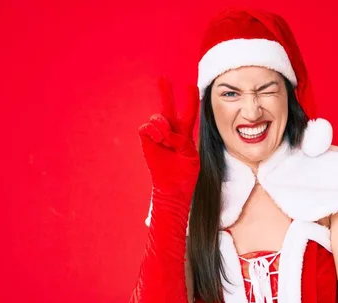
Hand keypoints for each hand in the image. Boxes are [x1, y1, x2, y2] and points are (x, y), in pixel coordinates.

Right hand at [138, 76, 199, 192]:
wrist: (173, 189)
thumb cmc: (185, 174)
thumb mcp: (191, 156)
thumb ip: (181, 141)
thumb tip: (166, 133)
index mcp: (185, 135)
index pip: (189, 113)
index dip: (191, 100)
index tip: (192, 86)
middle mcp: (171, 132)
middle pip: (168, 108)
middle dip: (166, 93)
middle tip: (162, 78)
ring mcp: (158, 136)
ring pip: (158, 118)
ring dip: (163, 127)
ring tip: (165, 140)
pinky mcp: (147, 141)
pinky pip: (146, 127)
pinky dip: (152, 131)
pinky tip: (158, 139)